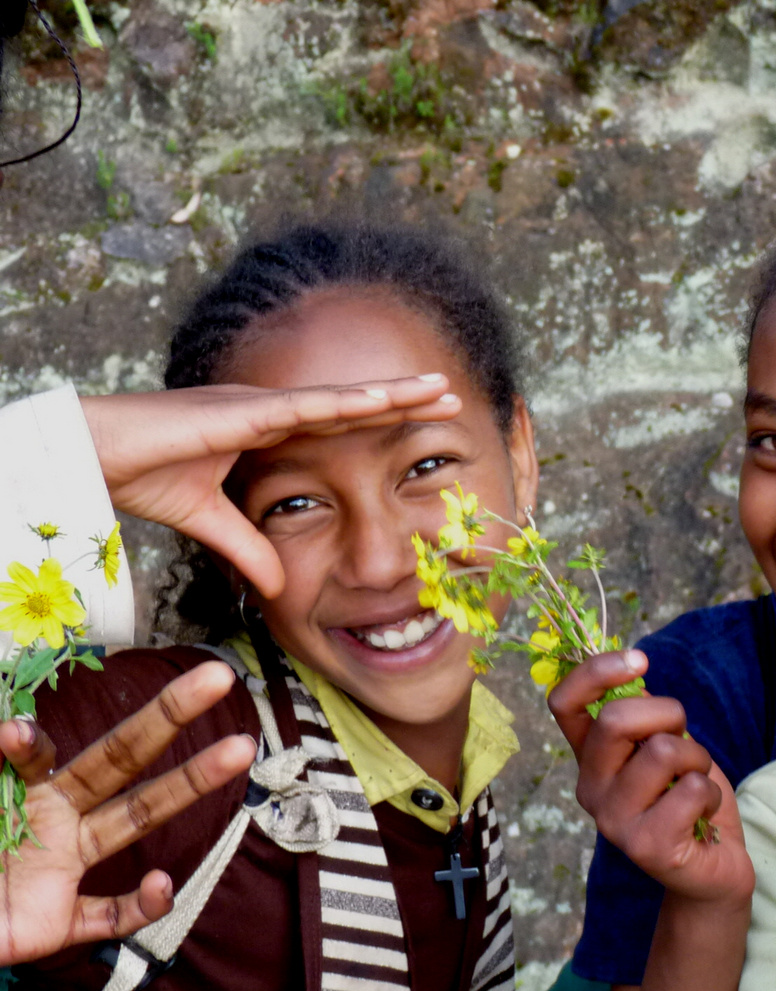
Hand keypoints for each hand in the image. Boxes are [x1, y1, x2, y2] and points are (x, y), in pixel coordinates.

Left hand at [0, 661, 256, 965]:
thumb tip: (3, 729)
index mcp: (21, 794)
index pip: (39, 755)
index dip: (31, 742)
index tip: (14, 731)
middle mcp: (55, 819)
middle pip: (121, 759)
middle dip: (169, 717)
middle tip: (218, 677)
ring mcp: (63, 870)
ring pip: (137, 819)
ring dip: (191, 783)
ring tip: (240, 749)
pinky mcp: (59, 923)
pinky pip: (111, 915)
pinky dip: (142, 905)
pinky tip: (159, 886)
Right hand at [81, 378, 460, 596]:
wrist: (90, 456)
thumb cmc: (138, 475)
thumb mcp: (208, 521)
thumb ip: (245, 547)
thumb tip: (275, 586)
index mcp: (265, 430)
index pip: (339, 426)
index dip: (381, 422)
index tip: (425, 425)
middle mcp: (270, 411)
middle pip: (352, 405)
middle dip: (403, 400)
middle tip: (453, 396)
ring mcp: (259, 405)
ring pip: (342, 397)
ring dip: (392, 392)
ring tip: (440, 387)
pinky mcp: (242, 411)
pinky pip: (306, 406)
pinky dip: (348, 402)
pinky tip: (384, 397)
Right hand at [547, 651, 752, 905]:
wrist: (712, 870)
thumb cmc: (688, 800)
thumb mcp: (666, 747)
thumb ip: (645, 717)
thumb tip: (632, 677)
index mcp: (590, 760)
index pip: (563, 704)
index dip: (595, 671)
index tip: (639, 661)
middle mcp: (591, 790)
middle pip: (616, 719)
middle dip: (669, 714)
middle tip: (684, 743)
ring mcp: (615, 822)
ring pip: (664, 751)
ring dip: (698, 759)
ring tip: (696, 783)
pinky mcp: (648, 847)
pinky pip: (691, 788)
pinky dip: (711, 793)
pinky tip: (703, 815)